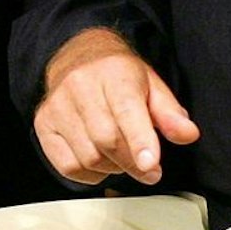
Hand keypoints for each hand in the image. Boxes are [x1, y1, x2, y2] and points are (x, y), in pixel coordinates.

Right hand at [33, 28, 198, 185]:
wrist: (78, 56)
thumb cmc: (117, 74)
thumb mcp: (151, 85)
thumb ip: (170, 113)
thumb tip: (187, 134)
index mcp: (113, 72)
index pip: (125, 110)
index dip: (139, 142)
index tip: (151, 165)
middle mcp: (79, 86)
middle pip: (106, 140)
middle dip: (133, 163)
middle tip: (150, 169)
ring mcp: (57, 106)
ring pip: (88, 157)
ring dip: (113, 168)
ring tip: (122, 155)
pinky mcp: (43, 124)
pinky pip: (68, 166)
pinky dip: (90, 174)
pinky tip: (101, 160)